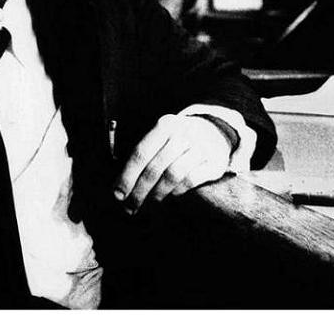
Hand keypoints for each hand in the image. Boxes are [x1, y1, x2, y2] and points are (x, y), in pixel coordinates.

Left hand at [113, 114, 232, 213]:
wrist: (216, 132)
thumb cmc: (178, 139)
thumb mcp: (161, 135)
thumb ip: (143, 154)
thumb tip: (119, 184)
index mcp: (164, 125)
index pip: (140, 153)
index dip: (127, 176)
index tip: (117, 194)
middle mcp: (183, 133)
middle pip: (155, 167)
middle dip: (139, 191)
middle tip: (130, 207)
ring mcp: (200, 148)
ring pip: (173, 175)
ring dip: (157, 194)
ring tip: (148, 204)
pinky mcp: (214, 163)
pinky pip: (191, 181)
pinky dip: (177, 192)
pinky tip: (170, 196)